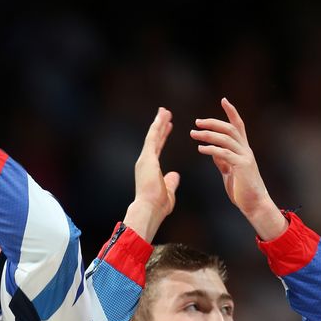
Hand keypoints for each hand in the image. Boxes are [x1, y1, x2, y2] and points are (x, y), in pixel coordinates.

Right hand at [124, 107, 180, 241]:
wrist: (149, 210)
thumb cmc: (157, 206)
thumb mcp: (168, 191)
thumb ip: (171, 181)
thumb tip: (175, 175)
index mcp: (150, 168)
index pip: (158, 148)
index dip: (163, 136)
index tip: (168, 126)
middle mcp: (145, 161)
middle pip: (154, 139)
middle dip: (160, 125)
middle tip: (165, 113)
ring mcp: (145, 159)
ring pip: (152, 135)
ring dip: (159, 122)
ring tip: (164, 110)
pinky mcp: (147, 158)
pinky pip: (153, 138)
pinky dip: (158, 126)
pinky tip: (163, 116)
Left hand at [190, 98, 286, 239]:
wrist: (254, 205)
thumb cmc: (242, 189)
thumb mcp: (229, 170)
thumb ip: (222, 159)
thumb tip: (211, 149)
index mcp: (243, 150)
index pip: (238, 125)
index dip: (231, 112)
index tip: (224, 100)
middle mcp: (246, 150)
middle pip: (230, 129)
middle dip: (213, 123)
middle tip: (197, 122)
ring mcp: (245, 158)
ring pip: (226, 139)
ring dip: (208, 135)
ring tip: (193, 134)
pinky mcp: (242, 167)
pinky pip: (225, 154)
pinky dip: (212, 149)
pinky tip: (201, 149)